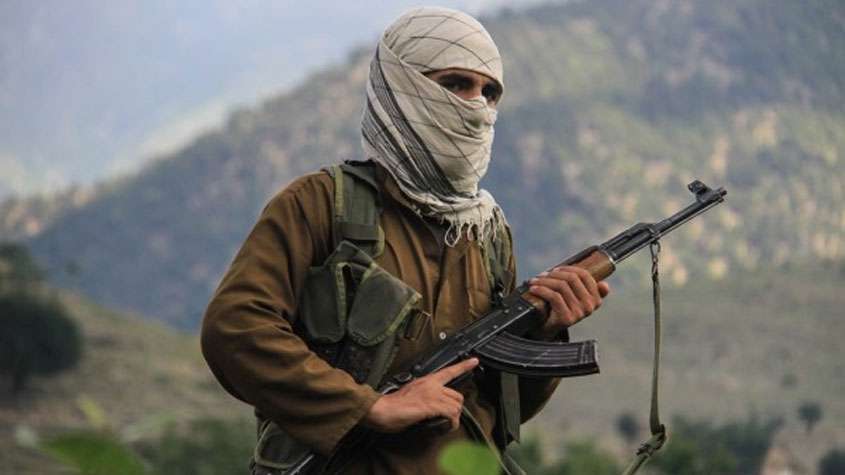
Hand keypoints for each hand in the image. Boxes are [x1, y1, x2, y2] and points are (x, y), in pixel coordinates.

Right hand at [361, 358, 478, 432]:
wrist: (380, 409)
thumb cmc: (391, 406)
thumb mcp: (410, 395)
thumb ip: (422, 396)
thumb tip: (429, 407)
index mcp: (425, 381)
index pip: (448, 371)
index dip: (463, 366)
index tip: (474, 361)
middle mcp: (431, 385)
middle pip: (457, 395)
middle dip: (456, 408)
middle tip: (449, 417)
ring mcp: (432, 395)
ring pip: (456, 406)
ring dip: (454, 418)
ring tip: (446, 424)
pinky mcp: (430, 406)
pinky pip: (451, 414)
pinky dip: (452, 422)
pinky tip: (445, 426)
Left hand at [526, 265, 609, 339]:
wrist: (548, 330)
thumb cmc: (559, 309)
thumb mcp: (574, 298)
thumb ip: (586, 288)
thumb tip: (605, 284)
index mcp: (595, 299)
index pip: (585, 275)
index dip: (568, 269)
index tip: (556, 269)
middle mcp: (590, 306)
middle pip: (571, 279)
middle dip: (554, 274)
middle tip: (543, 275)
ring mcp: (579, 312)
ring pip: (561, 286)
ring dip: (544, 281)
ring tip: (535, 281)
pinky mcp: (567, 318)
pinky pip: (554, 296)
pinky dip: (541, 290)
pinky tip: (534, 289)